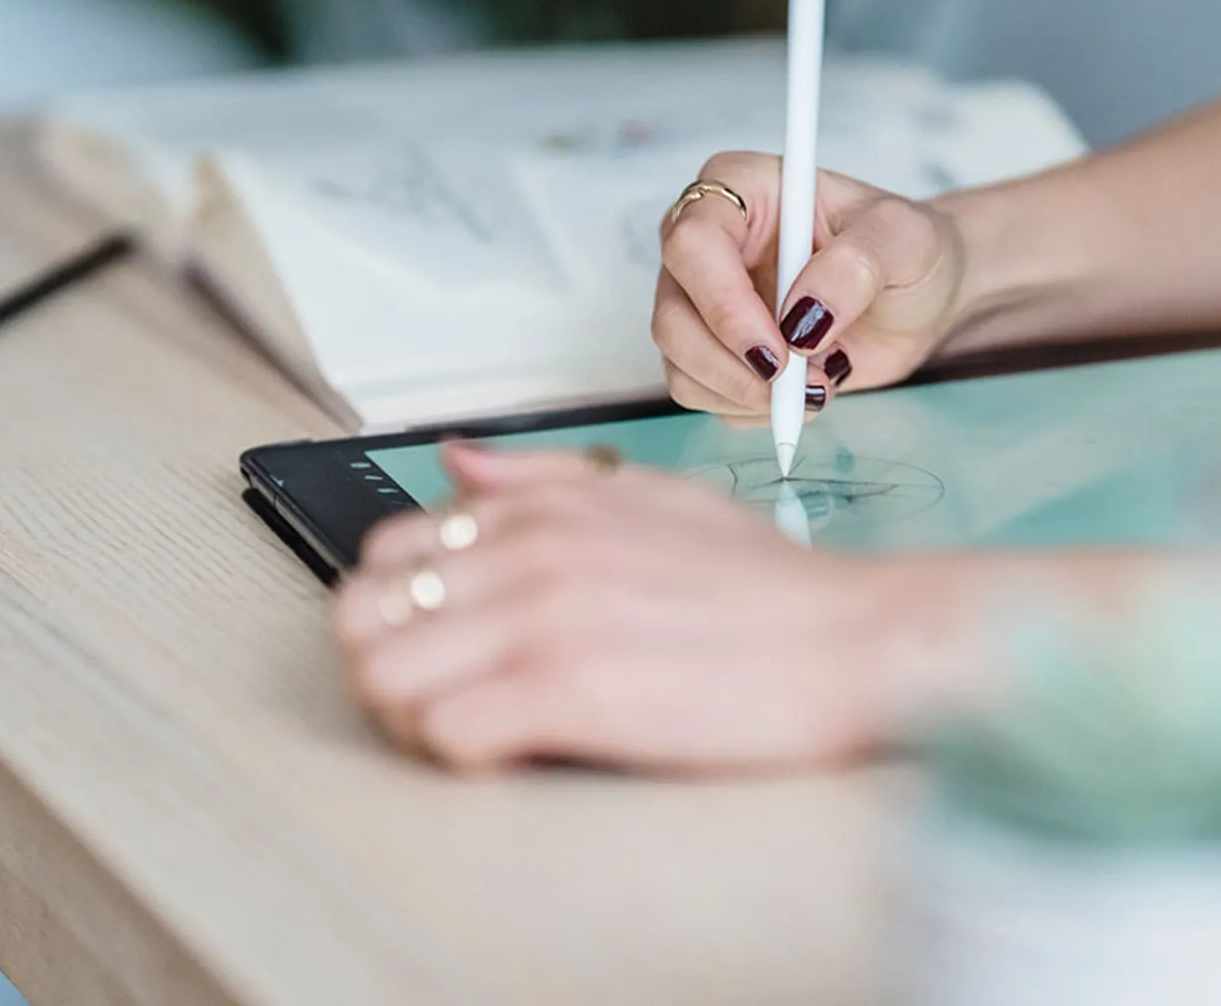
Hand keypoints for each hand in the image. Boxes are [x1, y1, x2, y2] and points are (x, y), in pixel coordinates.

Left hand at [330, 444, 951, 773]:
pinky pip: (444, 735)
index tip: (446, 647)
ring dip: (411, 717)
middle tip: (444, 698)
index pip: (388, 549)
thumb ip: (548, 480)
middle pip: (362, 613)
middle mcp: (531, 551)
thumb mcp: (657, 500)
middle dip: (385, 664)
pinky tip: (518, 753)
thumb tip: (457, 462)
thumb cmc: (770, 588)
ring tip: (478, 732)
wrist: (858, 638)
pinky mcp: (570, 692)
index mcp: (545, 508)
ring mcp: (546, 618)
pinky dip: (463, 757)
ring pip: (382, 676)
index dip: (399, 610)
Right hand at [653, 152, 963, 421]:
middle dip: (735, 366)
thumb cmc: (908, 250)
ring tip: (820, 382)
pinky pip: (703, 395)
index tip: (781, 347)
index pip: (692, 245)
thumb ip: (857, 265)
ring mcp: (704, 300)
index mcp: (740, 189)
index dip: (724, 304)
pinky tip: (803, 391)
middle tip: (804, 383)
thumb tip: (804, 316)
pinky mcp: (714, 349)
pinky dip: (752, 410)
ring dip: (748, 394)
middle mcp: (708, 243)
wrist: (920, 297)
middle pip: (672, 317)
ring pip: (680, 364)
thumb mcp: (905, 239)